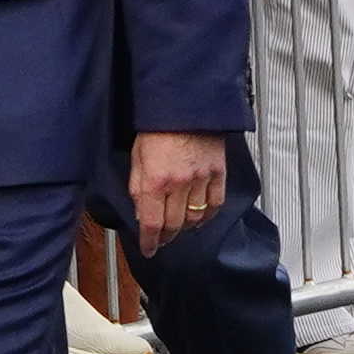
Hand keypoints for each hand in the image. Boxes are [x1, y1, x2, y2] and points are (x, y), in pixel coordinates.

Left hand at [127, 129, 224, 250]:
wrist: (184, 104)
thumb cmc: (157, 126)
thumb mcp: (137, 157)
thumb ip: (138, 187)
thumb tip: (142, 213)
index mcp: (155, 179)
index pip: (152, 223)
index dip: (150, 241)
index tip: (149, 249)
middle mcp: (179, 183)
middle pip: (174, 224)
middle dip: (166, 236)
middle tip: (162, 239)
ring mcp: (201, 178)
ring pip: (195, 217)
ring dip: (185, 227)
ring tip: (179, 227)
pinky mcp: (217, 172)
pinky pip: (215, 203)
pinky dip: (208, 215)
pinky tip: (201, 218)